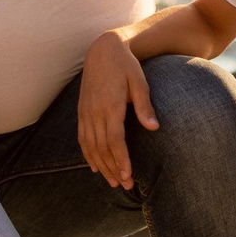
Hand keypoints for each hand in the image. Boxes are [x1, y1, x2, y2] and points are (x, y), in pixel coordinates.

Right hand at [78, 31, 154, 189]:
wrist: (102, 50)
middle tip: (124, 186)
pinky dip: (87, 154)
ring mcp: (85, 112)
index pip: (114, 140)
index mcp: (109, 105)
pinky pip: (82, 138)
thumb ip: (144, 106)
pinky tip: (94, 167)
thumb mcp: (139, 82)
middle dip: (113, 169)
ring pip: (90, 146)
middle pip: (102, 148)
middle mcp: (94, 112)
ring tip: (111, 182)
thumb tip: (154, 128)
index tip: (127, 175)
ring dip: (100, 166)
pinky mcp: (81, 111)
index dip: (120, 159)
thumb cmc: (125, 65)